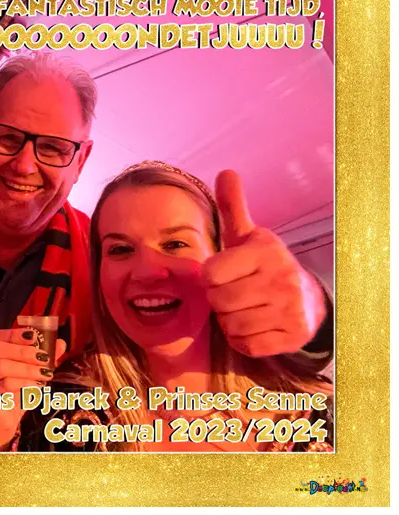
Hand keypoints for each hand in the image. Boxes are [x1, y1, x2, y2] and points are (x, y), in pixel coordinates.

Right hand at [0, 328, 66, 449]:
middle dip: (23, 351)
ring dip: (26, 369)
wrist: (3, 419)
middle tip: (43, 358)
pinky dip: (23, 384)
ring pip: (1, 367)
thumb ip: (43, 356)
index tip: (34, 337)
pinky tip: (36, 386)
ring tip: (44, 374)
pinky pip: (4, 386)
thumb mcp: (29, 371)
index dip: (15, 335)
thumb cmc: (13, 391)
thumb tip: (61, 343)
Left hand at [203, 170, 325, 356]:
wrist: (306, 298)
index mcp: (264, 251)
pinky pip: (246, 345)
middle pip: (219, 302)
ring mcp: (290, 309)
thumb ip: (232, 207)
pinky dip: (244, 339)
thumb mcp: (247, 236)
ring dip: (230, 320)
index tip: (225, 274)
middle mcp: (281, 278)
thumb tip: (226, 171)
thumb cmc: (263, 265)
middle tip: (235, 292)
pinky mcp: (293, 336)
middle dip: (219, 300)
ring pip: (231, 325)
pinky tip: (256, 324)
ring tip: (246, 307)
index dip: (211, 277)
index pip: (210, 274)